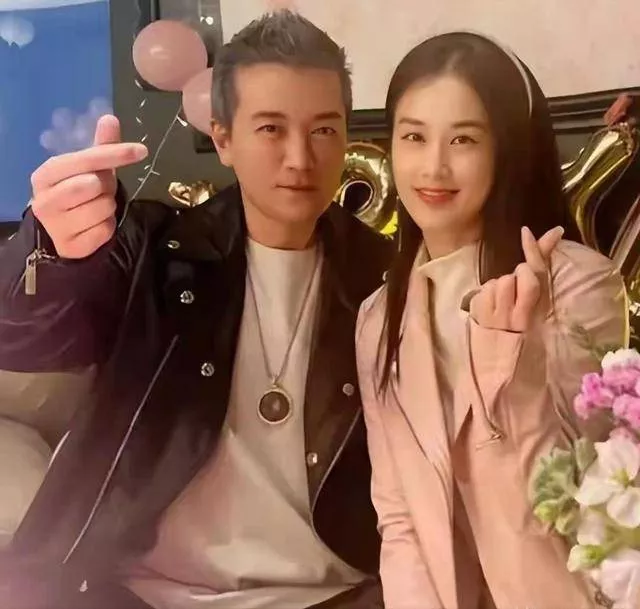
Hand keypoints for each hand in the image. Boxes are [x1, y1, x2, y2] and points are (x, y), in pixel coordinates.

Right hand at [30, 115, 147, 258]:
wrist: (65, 232)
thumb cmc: (78, 194)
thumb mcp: (89, 168)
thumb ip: (100, 146)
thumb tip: (110, 118)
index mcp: (47, 174)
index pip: (85, 159)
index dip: (115, 154)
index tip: (141, 150)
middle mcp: (45, 199)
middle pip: (95, 184)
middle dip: (107, 186)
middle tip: (101, 190)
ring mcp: (56, 225)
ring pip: (102, 208)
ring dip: (108, 208)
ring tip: (96, 207)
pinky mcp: (71, 245)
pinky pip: (105, 230)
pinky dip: (108, 227)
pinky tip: (96, 226)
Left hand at [470, 226, 563, 331]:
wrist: (495, 364)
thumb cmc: (518, 328)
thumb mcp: (534, 305)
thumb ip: (539, 268)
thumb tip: (554, 231)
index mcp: (534, 313)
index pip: (533, 276)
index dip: (531, 251)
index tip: (525, 232)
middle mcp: (515, 316)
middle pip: (511, 277)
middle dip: (513, 276)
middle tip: (513, 291)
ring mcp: (493, 317)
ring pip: (495, 282)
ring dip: (496, 287)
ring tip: (499, 303)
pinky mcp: (477, 317)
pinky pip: (480, 291)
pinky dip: (483, 295)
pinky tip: (487, 308)